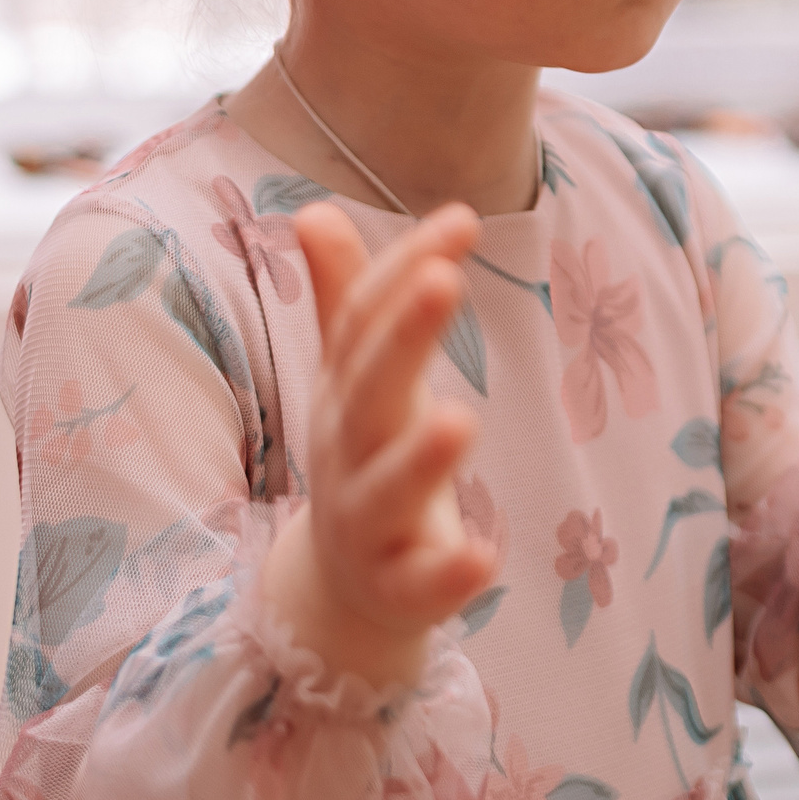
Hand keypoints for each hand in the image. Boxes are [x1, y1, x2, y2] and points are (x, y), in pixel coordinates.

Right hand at [263, 202, 497, 687]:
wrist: (342, 589)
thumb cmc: (365, 458)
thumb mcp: (354, 380)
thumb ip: (348, 302)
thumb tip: (312, 210)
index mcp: (346, 393)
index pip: (367, 322)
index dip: (406, 270)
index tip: (462, 219)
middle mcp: (349, 451)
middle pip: (371, 391)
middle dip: (403, 336)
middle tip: (443, 280)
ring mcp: (369, 524)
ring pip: (388, 490)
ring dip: (421, 457)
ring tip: (460, 419)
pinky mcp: (397, 589)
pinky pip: (419, 585)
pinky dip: (449, 575)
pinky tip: (486, 557)